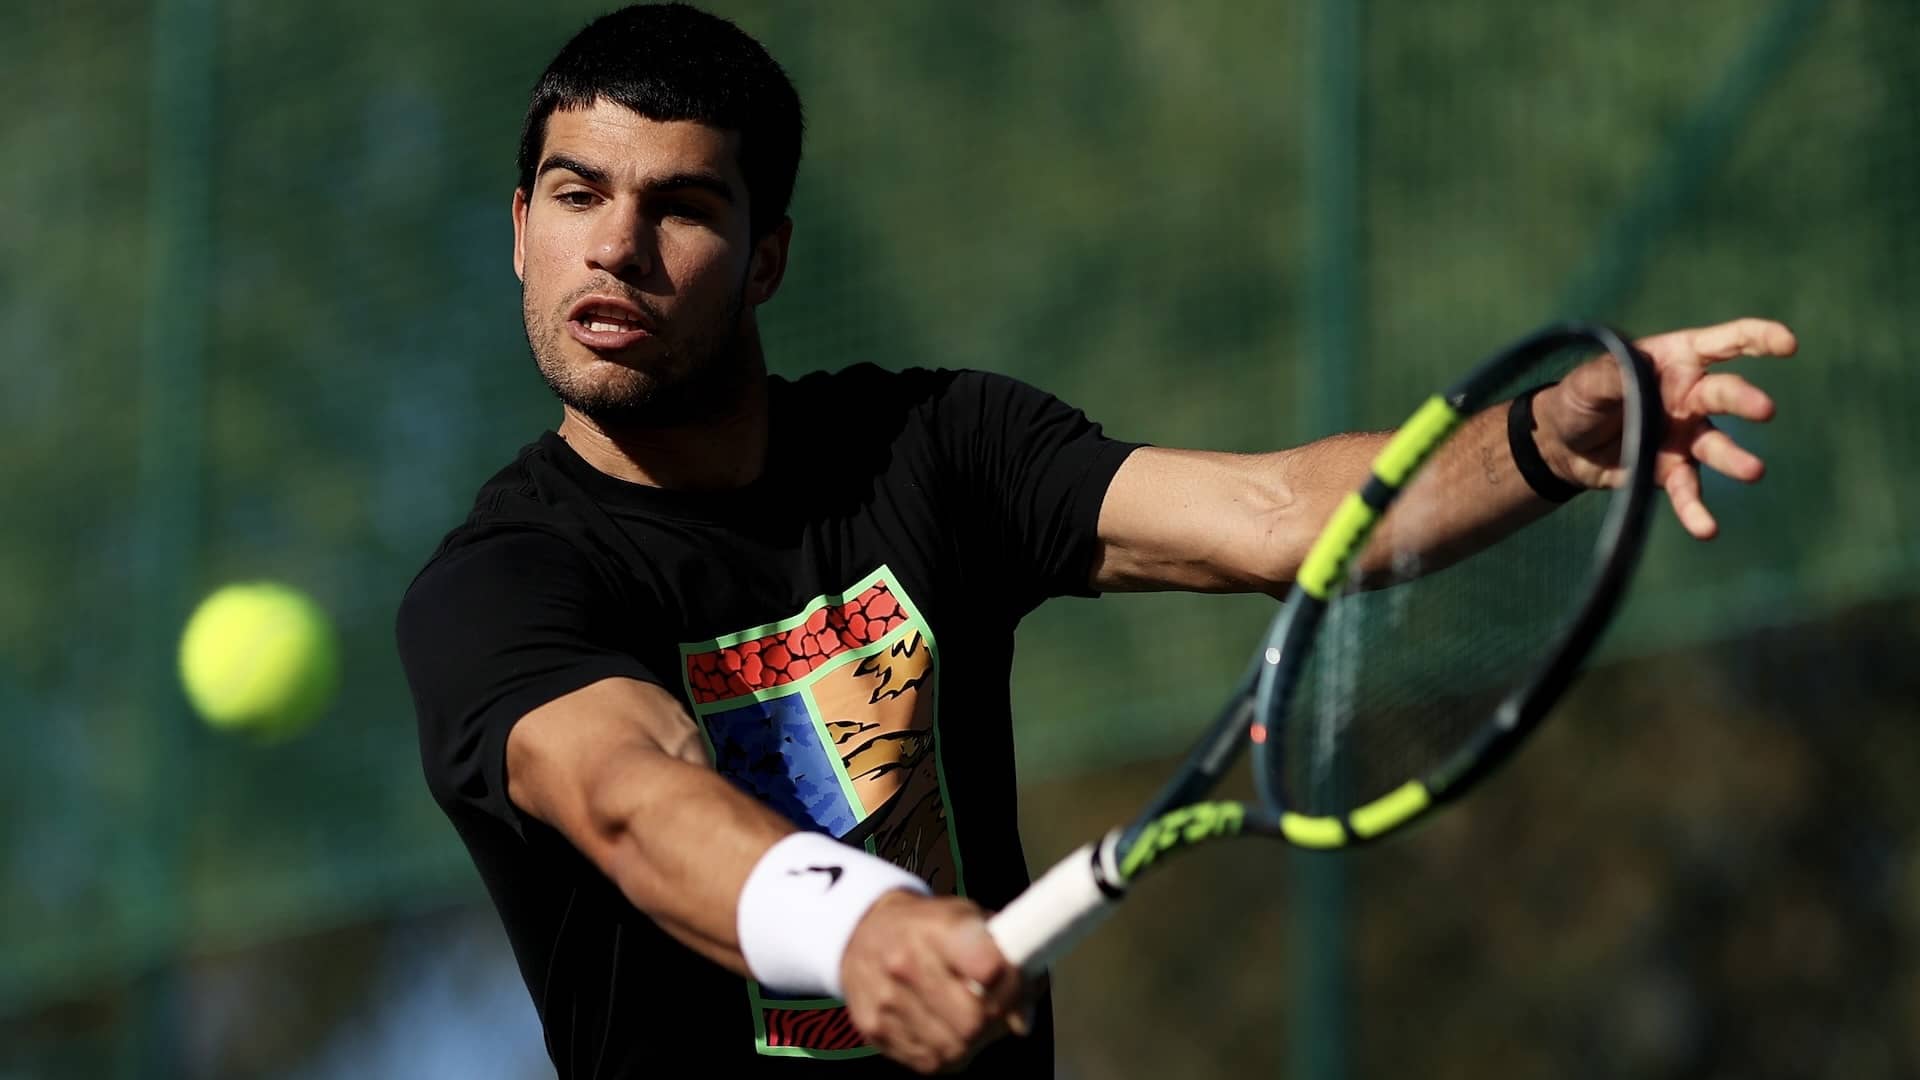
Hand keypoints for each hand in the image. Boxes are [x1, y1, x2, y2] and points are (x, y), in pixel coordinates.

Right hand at [840, 891, 1030, 1073]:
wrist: (861, 933)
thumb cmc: (928, 926)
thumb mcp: (967, 918)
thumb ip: (1005, 958)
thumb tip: (1024, 1019)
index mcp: (936, 928)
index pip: (990, 969)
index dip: (1015, 984)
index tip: (1019, 983)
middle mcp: (905, 964)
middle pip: (973, 1020)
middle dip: (997, 1020)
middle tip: (1000, 1008)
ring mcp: (886, 1001)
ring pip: (955, 1048)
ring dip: (976, 1041)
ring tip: (975, 1018)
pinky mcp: (875, 1030)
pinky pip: (931, 1061)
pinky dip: (949, 1051)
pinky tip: (948, 1027)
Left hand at [1533, 317, 1796, 538]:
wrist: (1562, 444)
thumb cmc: (1582, 398)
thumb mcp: (1589, 382)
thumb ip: (1612, 376)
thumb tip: (1635, 374)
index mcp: (1675, 360)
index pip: (1724, 343)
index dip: (1758, 338)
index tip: (1787, 344)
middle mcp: (1690, 395)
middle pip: (1724, 394)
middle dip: (1744, 400)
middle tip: (1764, 410)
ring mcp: (1686, 434)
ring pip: (1716, 446)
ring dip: (1734, 458)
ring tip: (1754, 472)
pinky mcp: (1671, 469)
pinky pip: (1687, 490)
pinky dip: (1695, 509)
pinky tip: (1706, 529)